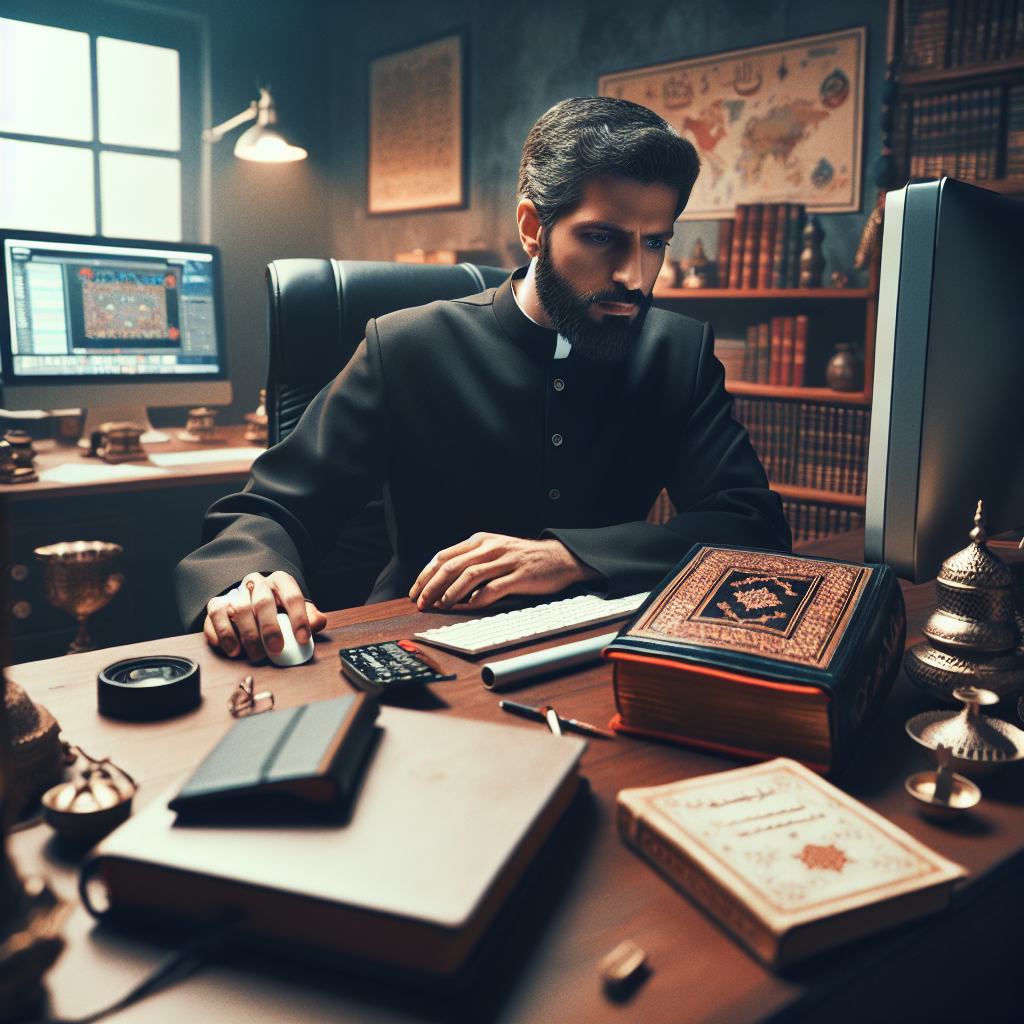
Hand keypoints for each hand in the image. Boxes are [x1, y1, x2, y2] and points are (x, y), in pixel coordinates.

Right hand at [204, 571, 326, 661]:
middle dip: (270, 628)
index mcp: (280, 581)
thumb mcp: (298, 612)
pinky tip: (234, 650)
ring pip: (239, 609)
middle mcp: (257, 583)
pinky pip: (215, 617)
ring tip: (256, 655)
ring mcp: (235, 592)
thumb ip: (311, 617)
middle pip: (263, 602)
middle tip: (276, 649)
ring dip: (248, 636)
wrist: (249, 603)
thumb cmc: (278, 610)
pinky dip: (224, 636)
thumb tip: (317, 622)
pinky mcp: (216, 604)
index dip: (298, 618)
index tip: (301, 639)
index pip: (292, 595)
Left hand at [409, 533, 601, 610]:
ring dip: (450, 593)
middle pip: (452, 565)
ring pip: (469, 575)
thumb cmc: (523, 558)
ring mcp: (505, 560)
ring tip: (440, 606)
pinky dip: (477, 599)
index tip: (415, 592)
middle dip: (431, 586)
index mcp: (480, 540)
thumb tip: (442, 583)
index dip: (425, 575)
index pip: (443, 556)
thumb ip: (471, 560)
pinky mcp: (519, 575)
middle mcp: (490, 547)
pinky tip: (468, 607)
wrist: (559, 557)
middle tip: (421, 602)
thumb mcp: (494, 550)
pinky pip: (493, 588)